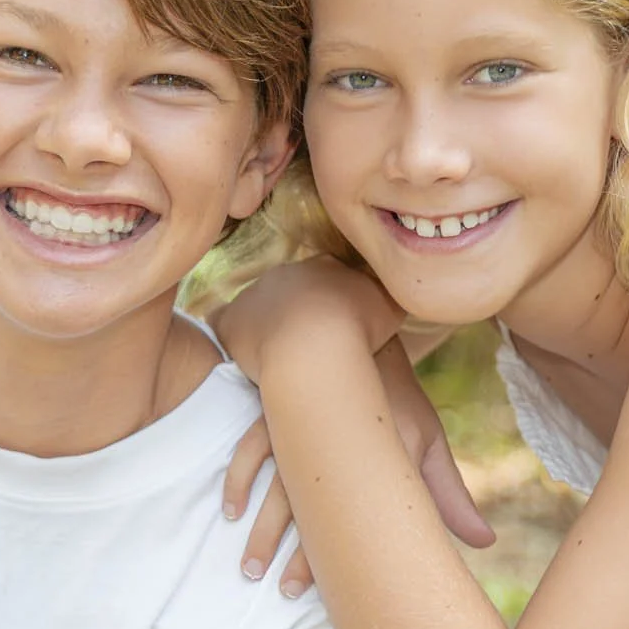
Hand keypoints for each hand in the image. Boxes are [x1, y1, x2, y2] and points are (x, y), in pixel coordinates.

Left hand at [209, 257, 401, 380]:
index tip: (338, 327)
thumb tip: (403, 295)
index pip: (326, 280)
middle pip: (289, 292)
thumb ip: (392, 299)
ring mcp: (253, 296)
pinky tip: (238, 359)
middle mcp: (284, 274)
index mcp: (323, 268)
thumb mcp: (391, 308)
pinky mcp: (230, 321)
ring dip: (265, 328)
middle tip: (307, 345)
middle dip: (297, 313)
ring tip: (277, 358)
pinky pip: (226, 327)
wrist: (316, 346)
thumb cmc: (360, 329)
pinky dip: (231, 338)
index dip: (332, 304)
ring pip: (257, 309)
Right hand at [223, 339, 494, 596]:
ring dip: (259, 527)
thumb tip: (485, 543)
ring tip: (248, 566)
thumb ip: (449, 496)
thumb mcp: (425, 440)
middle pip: (306, 508)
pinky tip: (231, 508)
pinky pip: (249, 447)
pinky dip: (238, 478)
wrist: (358, 326)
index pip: (354, 517)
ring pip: (274, 484)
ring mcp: (300, 422)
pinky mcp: (273, 408)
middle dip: (287, 553)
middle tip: (274, 589)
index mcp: (378, 452)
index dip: (328, 558)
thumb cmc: (397, 394)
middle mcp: (336, 440)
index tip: (311, 592)